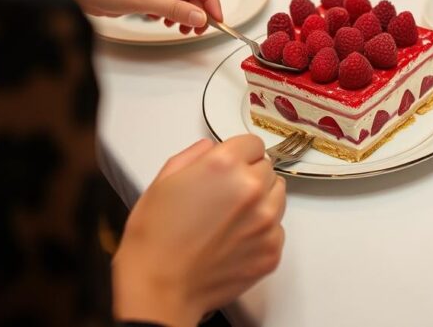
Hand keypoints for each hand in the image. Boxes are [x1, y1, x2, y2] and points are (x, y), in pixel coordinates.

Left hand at [46, 0, 223, 33]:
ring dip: (186, 14)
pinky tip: (168, 24)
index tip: (217, 19)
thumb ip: (175, 9)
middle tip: (201, 30)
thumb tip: (201, 18)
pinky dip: (173, 15)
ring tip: (184, 30)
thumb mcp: (143, 0)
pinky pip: (170, 3)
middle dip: (198, 10)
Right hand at [113, 136, 284, 326]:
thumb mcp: (163, 181)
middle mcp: (251, 189)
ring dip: (260, 200)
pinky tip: (234, 240)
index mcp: (224, 165)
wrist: (159, 288)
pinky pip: (277, 228)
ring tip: (229, 218)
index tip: (229, 165)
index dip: (238, 154)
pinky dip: (261, 231)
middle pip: (266, 168)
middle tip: (223, 196)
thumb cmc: (155, 240)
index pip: (253, 143)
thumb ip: (193, 155)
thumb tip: (211, 148)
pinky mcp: (272, 249)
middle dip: (248, 176)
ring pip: (277, 195)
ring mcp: (266, 221)